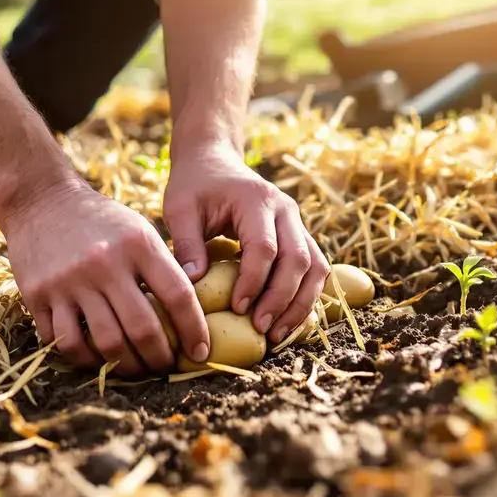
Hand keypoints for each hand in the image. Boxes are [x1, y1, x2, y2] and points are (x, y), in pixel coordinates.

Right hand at [1, 180, 210, 375]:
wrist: (40, 200)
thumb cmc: (99, 220)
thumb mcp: (137, 229)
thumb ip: (161, 266)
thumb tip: (189, 313)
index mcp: (137, 244)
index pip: (177, 296)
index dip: (194, 330)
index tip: (199, 352)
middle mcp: (104, 263)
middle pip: (142, 329)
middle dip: (159, 358)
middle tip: (164, 366)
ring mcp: (68, 281)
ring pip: (105, 343)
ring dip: (125, 366)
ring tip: (134, 369)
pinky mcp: (38, 294)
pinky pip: (65, 342)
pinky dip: (85, 358)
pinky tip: (97, 358)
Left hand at [164, 145, 329, 342]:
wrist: (214, 161)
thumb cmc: (194, 186)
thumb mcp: (180, 208)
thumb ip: (186, 244)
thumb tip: (192, 285)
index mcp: (257, 200)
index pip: (265, 247)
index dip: (254, 282)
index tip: (237, 309)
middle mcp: (286, 210)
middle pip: (299, 259)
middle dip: (282, 299)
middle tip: (261, 329)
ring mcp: (297, 222)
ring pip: (316, 267)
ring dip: (300, 304)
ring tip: (277, 335)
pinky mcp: (299, 235)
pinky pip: (314, 269)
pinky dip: (304, 297)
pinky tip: (286, 321)